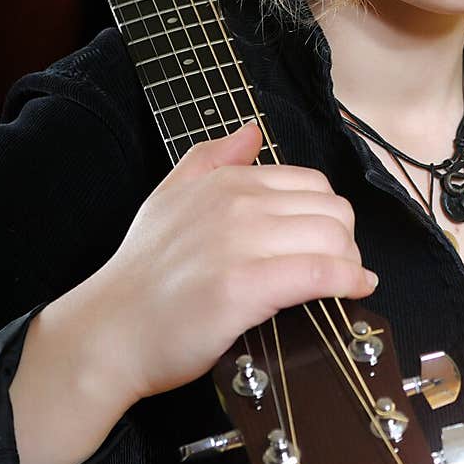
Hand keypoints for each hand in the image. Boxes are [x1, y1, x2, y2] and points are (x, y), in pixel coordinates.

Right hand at [90, 121, 377, 404]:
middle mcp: (236, 205)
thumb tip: (251, 132)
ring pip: (334, 239)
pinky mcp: (246, 286)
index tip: (328, 242)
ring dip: (351, 263)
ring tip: (343, 282)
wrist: (110, 331)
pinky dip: (348, 282)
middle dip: (346, 240)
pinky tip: (353, 292)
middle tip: (338, 267)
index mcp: (225, 182)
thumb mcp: (167, 197)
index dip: (329, 215)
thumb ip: (211, 159)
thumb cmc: (141, 275)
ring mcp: (241, 243)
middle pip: (332, 210)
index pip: (312, 184)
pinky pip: (321, 273)